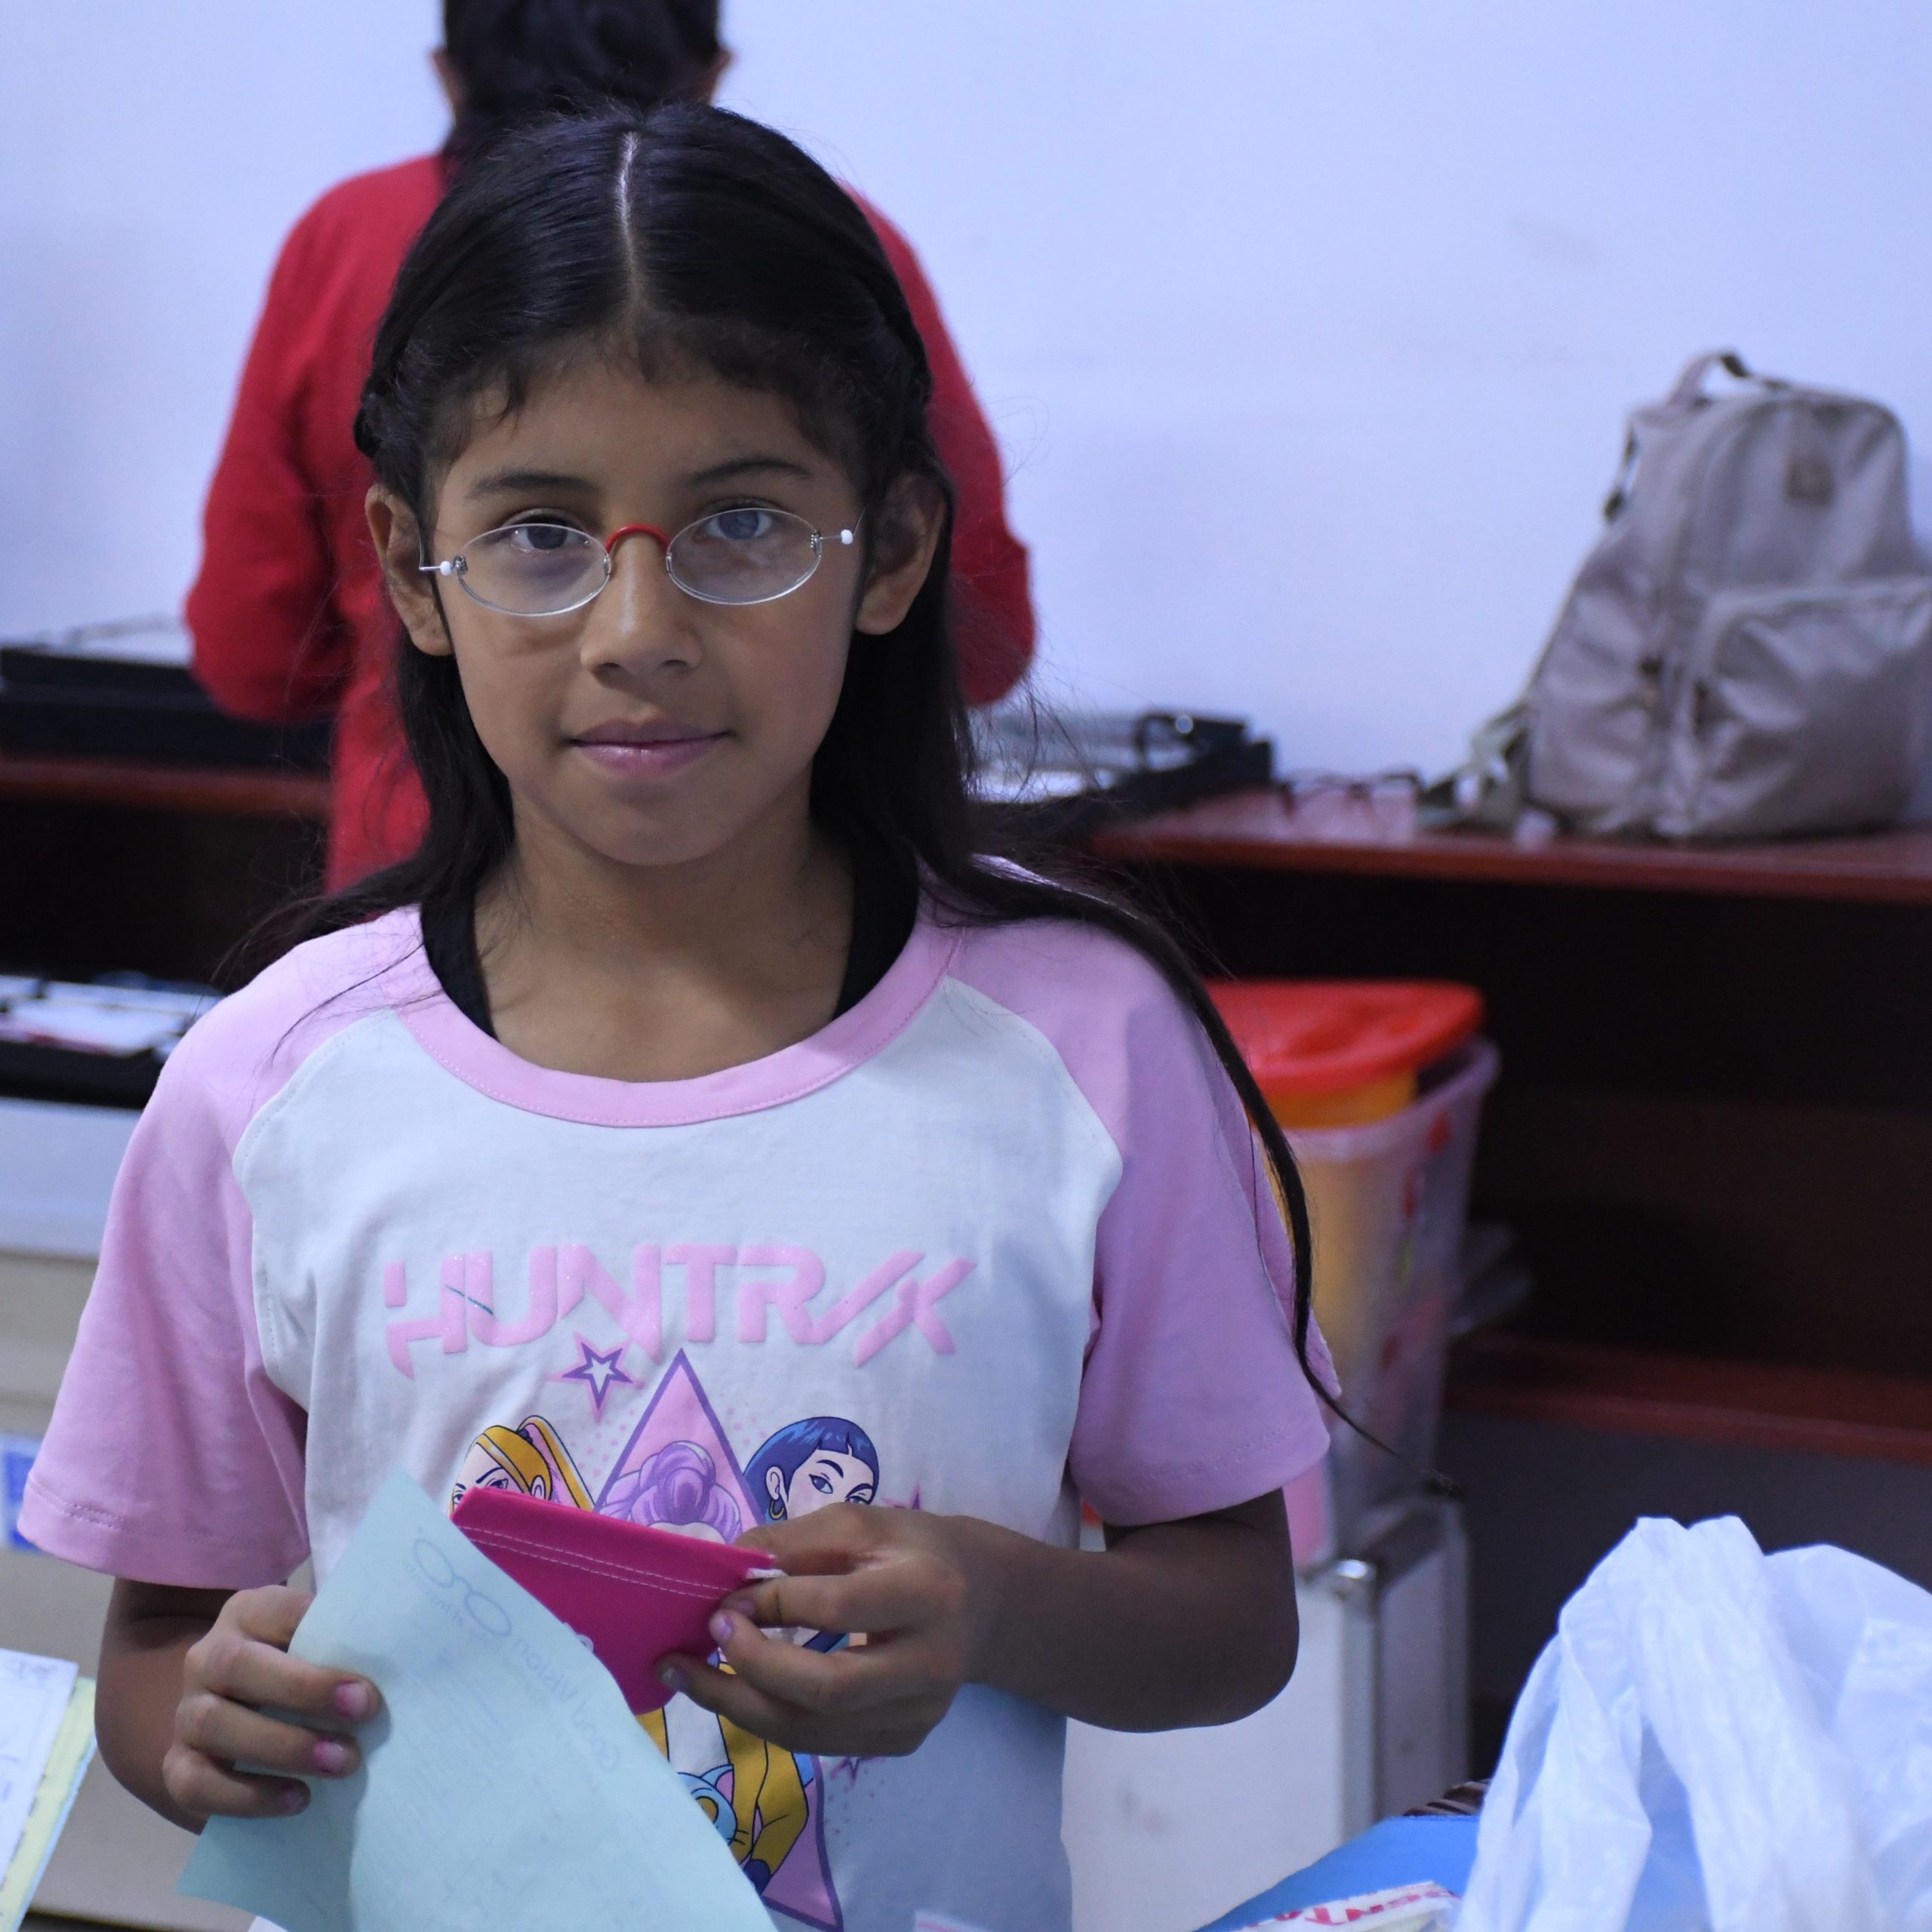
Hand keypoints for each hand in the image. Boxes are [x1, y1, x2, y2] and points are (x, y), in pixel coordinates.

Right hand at [163, 1585, 380, 1820]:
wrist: (238, 1718)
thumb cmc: (302, 1674)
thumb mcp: (320, 1649)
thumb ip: (345, 1645)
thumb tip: (408, 1650)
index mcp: (249, 1615)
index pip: (276, 1611)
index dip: (318, 1634)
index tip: (366, 1671)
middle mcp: (208, 1658)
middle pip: (238, 1665)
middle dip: (304, 1689)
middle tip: (363, 1711)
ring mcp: (187, 1713)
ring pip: (213, 1724)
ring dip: (282, 1746)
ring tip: (342, 1763)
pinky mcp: (176, 1766)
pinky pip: (195, 1783)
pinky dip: (247, 1796)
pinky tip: (296, 1800)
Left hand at [660, 1504, 1002, 1758]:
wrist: (980, 1601)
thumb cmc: (913, 1550)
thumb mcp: (861, 1523)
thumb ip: (795, 1542)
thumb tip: (725, 1566)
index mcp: (928, 1592)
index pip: (837, 1608)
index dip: (772, 1604)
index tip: (725, 1596)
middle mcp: (932, 1663)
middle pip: (826, 1689)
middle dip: (749, 1668)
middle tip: (698, 1643)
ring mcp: (920, 1714)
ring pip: (815, 1730)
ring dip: (740, 1705)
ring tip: (688, 1676)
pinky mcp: (904, 1742)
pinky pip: (821, 1743)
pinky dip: (769, 1719)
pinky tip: (735, 1692)